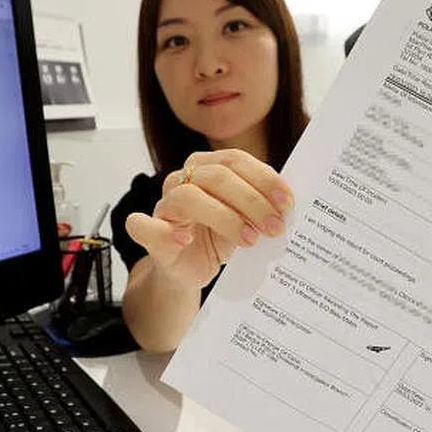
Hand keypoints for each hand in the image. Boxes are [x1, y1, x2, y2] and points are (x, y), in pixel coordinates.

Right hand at [124, 149, 293, 289]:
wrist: (191, 271)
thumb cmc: (219, 239)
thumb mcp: (245, 220)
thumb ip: (261, 206)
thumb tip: (289, 207)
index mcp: (207, 168)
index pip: (235, 160)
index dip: (263, 178)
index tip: (287, 202)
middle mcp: (182, 179)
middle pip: (217, 177)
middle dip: (252, 201)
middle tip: (275, 226)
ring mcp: (164, 205)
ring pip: (189, 197)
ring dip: (224, 217)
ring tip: (249, 239)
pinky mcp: (149, 233)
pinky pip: (142, 225)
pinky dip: (163, 231)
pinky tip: (185, 239)